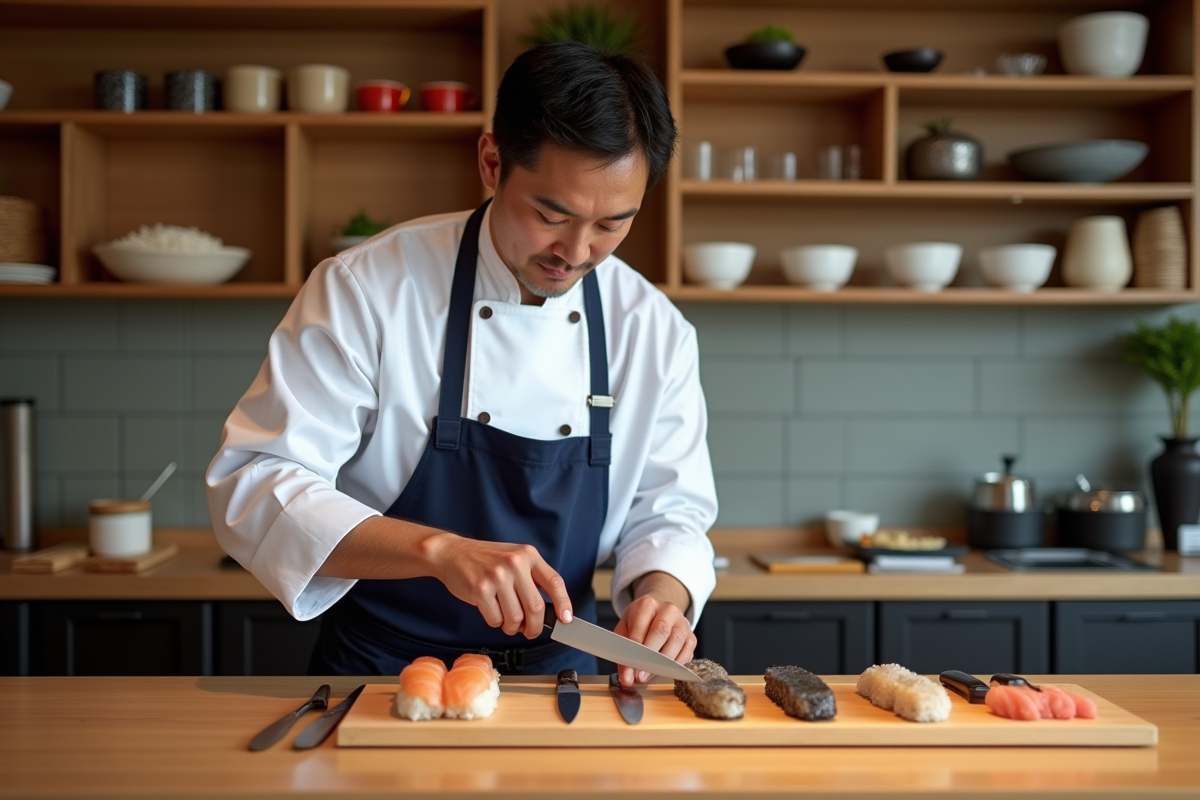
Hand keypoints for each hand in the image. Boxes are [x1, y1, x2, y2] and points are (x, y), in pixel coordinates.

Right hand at [426, 533, 572, 638]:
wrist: (452, 553)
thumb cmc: (486, 560)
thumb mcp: (514, 558)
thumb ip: (532, 579)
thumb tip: (550, 611)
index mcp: (528, 555)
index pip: (554, 582)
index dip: (563, 603)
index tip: (565, 619)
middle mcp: (514, 563)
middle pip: (535, 607)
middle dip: (534, 627)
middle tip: (530, 632)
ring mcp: (497, 576)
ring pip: (515, 618)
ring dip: (512, 627)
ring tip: (506, 621)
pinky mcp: (480, 589)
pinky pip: (495, 620)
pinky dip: (496, 622)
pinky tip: (491, 611)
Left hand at [613, 572, 695, 686]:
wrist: (658, 612)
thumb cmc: (639, 622)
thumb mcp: (624, 631)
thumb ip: (623, 654)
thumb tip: (626, 679)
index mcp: (647, 604)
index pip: (640, 628)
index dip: (635, 651)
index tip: (629, 670)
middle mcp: (668, 609)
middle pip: (661, 631)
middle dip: (650, 657)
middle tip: (640, 675)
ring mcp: (682, 622)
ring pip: (677, 641)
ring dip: (664, 663)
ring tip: (651, 674)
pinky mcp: (691, 636)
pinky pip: (688, 652)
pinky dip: (677, 664)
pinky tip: (666, 671)